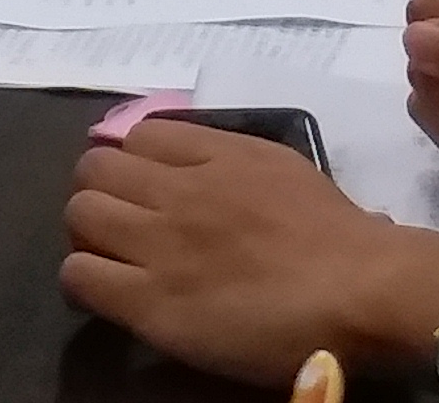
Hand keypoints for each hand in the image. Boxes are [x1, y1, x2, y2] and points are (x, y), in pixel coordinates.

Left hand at [63, 122, 438, 383]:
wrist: (358, 291)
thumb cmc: (339, 238)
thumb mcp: (285, 170)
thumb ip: (240, 163)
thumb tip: (217, 173)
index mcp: (220, 153)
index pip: (140, 134)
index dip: (134, 162)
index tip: (143, 186)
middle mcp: (180, 190)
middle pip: (96, 167)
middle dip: (101, 191)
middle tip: (119, 222)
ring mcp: (161, 245)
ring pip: (80, 214)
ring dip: (88, 233)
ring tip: (109, 257)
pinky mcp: (152, 303)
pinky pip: (81, 275)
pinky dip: (84, 280)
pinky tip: (108, 293)